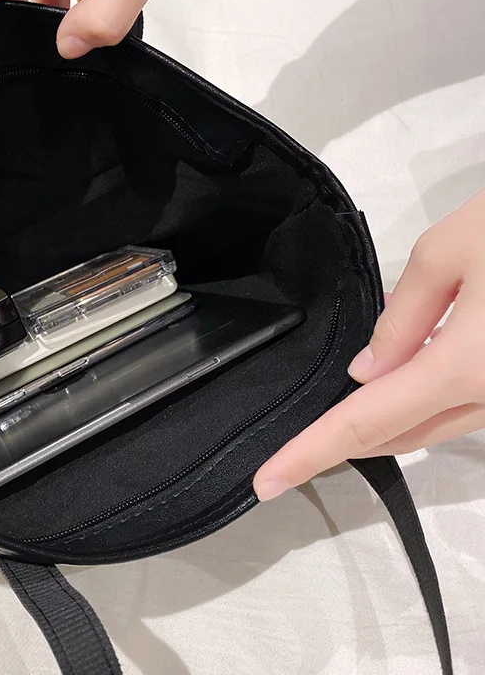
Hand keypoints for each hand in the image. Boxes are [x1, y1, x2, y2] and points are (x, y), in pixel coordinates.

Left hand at [254, 189, 484, 500]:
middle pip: (405, 432)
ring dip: (390, 421)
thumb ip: (405, 314)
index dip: (311, 453)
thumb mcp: (453, 249)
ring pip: (442, 423)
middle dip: (346, 441)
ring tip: (337, 420)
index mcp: (470, 364)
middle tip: (293, 452)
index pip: (367, 420)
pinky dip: (431, 400)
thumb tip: (371, 369)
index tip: (267, 482)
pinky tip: (408, 382)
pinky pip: (473, 405)